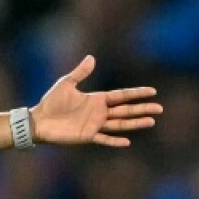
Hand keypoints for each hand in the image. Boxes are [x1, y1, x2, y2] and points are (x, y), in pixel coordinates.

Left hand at [31, 56, 161, 146]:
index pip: (121, 96)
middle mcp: (99, 112)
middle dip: (142, 108)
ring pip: (120, 124)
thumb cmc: (51, 102)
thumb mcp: (66, 84)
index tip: (152, 91)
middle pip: (125, 110)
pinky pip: (104, 139)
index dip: (136, 93)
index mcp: (96, 99)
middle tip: (160, 108)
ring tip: (151, 121)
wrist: (38, 121)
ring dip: (135, 123)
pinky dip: (115, 141)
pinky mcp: (87, 136)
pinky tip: (127, 141)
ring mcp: (95, 125)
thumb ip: (80, 72)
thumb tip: (91, 57)